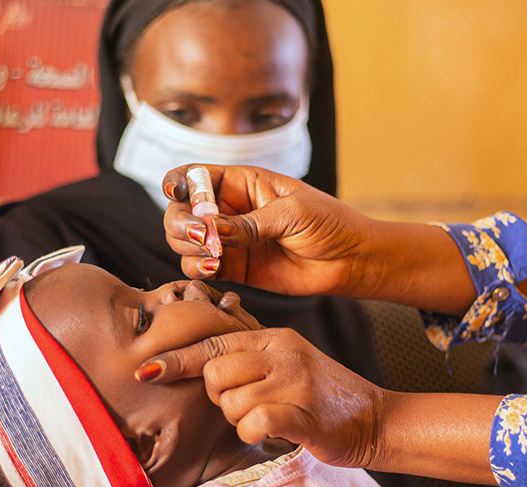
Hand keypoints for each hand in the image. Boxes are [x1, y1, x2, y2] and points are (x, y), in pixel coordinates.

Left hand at [135, 327, 383, 468]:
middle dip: (218, 398)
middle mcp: (284, 354)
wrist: (376, 419)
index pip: (214, 343)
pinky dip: (252, 431)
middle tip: (243, 406)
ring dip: (238, 420)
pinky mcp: (305, 414)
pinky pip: (256, 421)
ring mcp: (296, 382)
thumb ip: (249, 357)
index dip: (177, 358)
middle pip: (215, 374)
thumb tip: (199, 362)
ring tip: (264, 419)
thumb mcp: (288, 362)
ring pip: (230, 402)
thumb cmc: (323, 396)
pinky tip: (266, 432)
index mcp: (275, 338)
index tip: (147, 370)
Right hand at [161, 164, 376, 296]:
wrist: (350, 260)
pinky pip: (201, 268)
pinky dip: (197, 269)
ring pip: (184, 241)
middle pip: (181, 210)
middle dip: (180, 222)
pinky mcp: (235, 268)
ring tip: (212, 256)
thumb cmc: (329, 223)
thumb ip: (250, 223)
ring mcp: (229, 240)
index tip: (176, 194)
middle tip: (200, 236)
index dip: (178, 182)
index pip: (195, 176)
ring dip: (186, 247)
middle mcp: (229, 209)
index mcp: (242, 182)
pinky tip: (213, 269)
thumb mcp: (292, 213)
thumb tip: (211, 230)